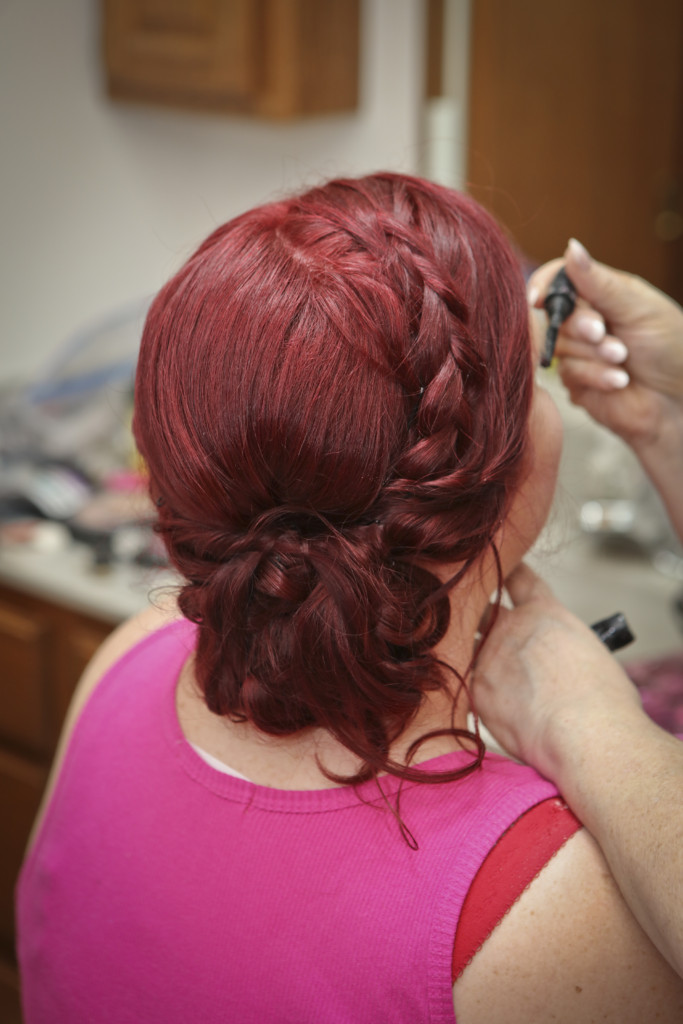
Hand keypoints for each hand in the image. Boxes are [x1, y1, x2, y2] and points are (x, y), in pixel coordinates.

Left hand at [473, 563, 642, 780]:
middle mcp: (512, 628)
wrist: (584, 731)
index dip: (510, 571)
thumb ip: (567, 650)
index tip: (502, 568)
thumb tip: (564, 666)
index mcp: (546, 614)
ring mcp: (489, 657)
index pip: (520, 579)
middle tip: (477, 621)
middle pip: (483, 609)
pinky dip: (458, 685)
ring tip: (463, 659)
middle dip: (480, 615)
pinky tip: (457, 694)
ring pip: (465, 644)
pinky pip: (457, 681)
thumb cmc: (605, 701)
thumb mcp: (593, 656)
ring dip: (466, 651)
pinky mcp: (475, 691)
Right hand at [529, 240, 682, 454]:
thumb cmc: (670, 345)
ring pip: (560, 348)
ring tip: (623, 359)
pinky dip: (596, 376)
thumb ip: (599, 282)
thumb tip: (571, 246)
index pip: (557, 281)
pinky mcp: (576, 384)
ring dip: (594, 354)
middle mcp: (583, 322)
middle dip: (580, 326)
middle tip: (603, 333)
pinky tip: (619, 380)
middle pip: (554, 316)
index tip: (537, 299)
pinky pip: (569, 375)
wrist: (680, 397)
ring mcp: (577, 354)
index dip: (542, 287)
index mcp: (598, 294)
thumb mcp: (637, 307)